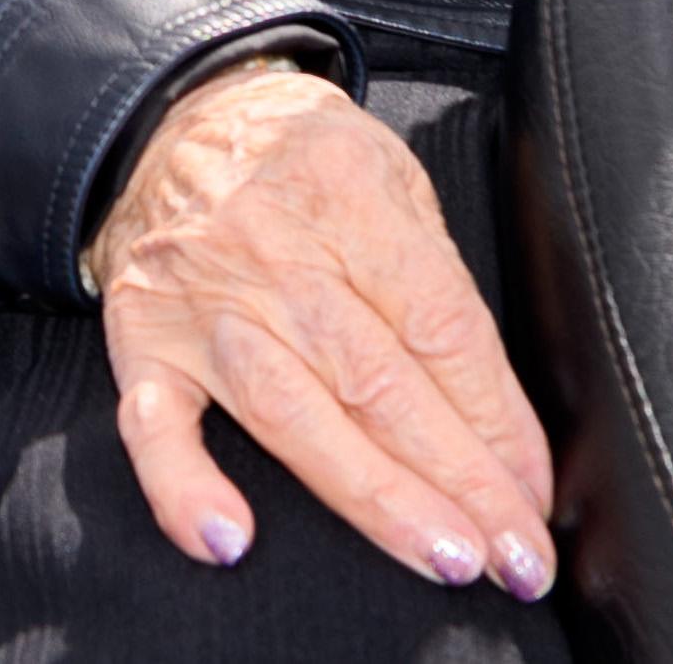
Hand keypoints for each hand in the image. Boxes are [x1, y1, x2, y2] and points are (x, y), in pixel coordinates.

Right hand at [85, 62, 556, 598]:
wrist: (170, 116)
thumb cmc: (296, 154)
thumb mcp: (388, 172)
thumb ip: (435, 275)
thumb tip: (496, 413)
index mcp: (343, 191)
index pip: (438, 324)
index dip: (496, 418)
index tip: (531, 488)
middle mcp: (270, 247)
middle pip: (377, 381)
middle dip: (459, 478)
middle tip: (515, 554)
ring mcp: (200, 299)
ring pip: (290, 413)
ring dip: (373, 495)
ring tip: (440, 555)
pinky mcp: (141, 337)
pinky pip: (152, 422)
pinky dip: (182, 485)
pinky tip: (228, 539)